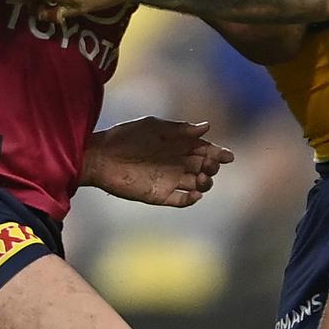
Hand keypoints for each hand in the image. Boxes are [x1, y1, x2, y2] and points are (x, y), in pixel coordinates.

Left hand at [81, 117, 233, 206]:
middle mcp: (176, 163)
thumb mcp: (153, 127)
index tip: (227, 156)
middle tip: (209, 165)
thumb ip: (179, 129)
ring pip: (197, 185)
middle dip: (212, 167)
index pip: (205, 150)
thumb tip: (206, 127)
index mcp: (177, 145)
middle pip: (204, 168)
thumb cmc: (126, 137)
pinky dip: (191, 199)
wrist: (101, 156)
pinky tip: (193, 194)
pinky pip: (182, 201)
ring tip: (201, 179)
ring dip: (205, 183)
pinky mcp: (160, 196)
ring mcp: (169, 180)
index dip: (218, 153)